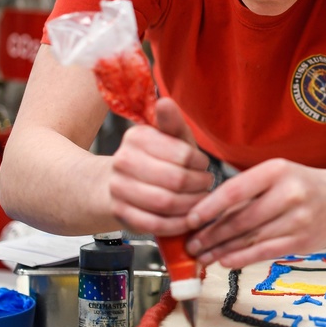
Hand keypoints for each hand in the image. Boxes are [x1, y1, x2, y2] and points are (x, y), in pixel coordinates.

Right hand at [108, 98, 212, 234]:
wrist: (120, 182)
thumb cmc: (156, 158)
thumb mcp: (170, 137)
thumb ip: (173, 122)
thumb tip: (165, 102)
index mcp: (137, 138)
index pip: (182, 154)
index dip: (200, 163)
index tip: (202, 165)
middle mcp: (123, 162)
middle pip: (176, 180)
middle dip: (199, 185)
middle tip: (206, 184)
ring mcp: (119, 190)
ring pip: (167, 203)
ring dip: (192, 205)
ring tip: (200, 199)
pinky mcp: (122, 214)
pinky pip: (156, 224)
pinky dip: (178, 224)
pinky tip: (188, 217)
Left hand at [183, 158, 325, 267]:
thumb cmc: (300, 185)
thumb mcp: (276, 175)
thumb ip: (246, 191)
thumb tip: (205, 214)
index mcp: (277, 170)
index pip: (234, 191)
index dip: (208, 208)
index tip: (189, 220)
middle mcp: (289, 193)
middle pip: (240, 219)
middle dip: (211, 235)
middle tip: (191, 244)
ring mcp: (298, 219)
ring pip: (250, 239)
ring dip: (222, 250)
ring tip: (203, 256)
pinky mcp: (302, 241)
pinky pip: (265, 252)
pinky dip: (241, 259)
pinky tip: (226, 261)